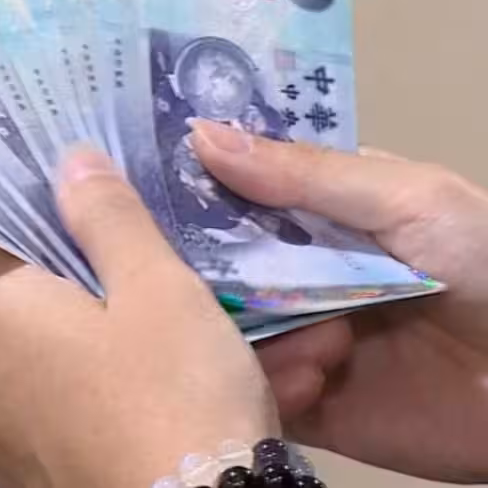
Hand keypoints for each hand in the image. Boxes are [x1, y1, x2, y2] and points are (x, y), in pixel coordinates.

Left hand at [0, 147, 277, 487]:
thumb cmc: (174, 390)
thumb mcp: (156, 285)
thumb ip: (106, 215)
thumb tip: (68, 160)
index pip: (15, 237)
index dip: (72, 222)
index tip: (126, 224)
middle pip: (48, 305)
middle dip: (123, 295)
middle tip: (196, 292)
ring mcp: (0, 434)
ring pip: (75, 367)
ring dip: (141, 354)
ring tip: (226, 352)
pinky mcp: (32, 477)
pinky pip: (83, 419)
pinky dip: (132, 405)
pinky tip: (199, 404)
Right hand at [192, 119, 487, 482]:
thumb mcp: (407, 198)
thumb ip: (304, 173)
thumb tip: (201, 135)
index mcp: (319, 215)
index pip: (232, 196)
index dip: (184, 190)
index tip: (130, 184)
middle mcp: (297, 273)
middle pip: (213, 266)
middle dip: (198, 269)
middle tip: (178, 270)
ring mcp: (298, 336)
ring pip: (224, 331)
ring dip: (250, 335)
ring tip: (316, 342)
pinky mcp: (307, 400)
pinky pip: (258, 390)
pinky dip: (272, 385)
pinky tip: (315, 378)